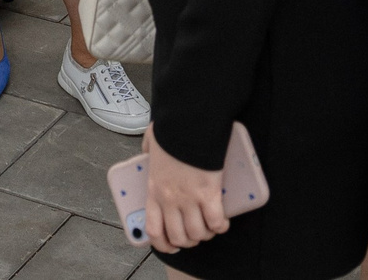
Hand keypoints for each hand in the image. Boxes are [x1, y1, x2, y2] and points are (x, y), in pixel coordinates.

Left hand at [141, 127, 229, 254]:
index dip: (163, 244)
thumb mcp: (150, 142)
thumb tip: (145, 150)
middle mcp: (170, 199)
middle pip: (178, 236)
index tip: (170, 245)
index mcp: (154, 189)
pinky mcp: (209, 193)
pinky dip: (220, 225)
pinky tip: (222, 222)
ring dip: (205, 235)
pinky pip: (216, 221)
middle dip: (188, 241)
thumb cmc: (172, 129)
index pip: (154, 229)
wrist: (188, 122)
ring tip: (209, 229)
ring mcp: (189, 198)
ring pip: (197, 233)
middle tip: (194, 235)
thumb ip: (147, 150)